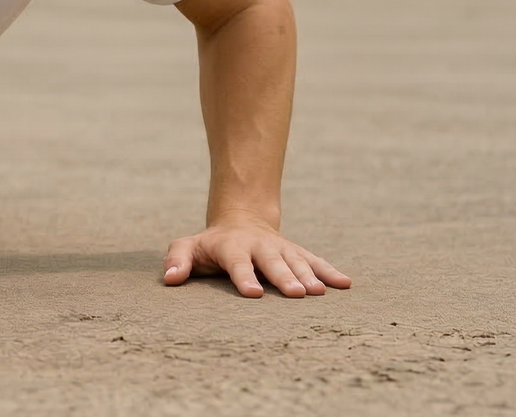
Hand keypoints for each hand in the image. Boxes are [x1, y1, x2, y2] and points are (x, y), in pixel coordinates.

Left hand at [162, 220, 350, 297]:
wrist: (241, 220)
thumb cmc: (210, 244)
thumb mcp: (188, 246)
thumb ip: (177, 259)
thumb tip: (169, 279)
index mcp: (232, 247)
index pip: (237, 263)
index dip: (245, 277)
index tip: (253, 294)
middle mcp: (259, 247)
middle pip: (272, 263)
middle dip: (284, 277)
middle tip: (296, 294)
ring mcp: (281, 249)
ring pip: (297, 261)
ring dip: (309, 276)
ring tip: (319, 292)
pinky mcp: (297, 253)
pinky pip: (315, 261)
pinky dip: (330, 271)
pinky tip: (345, 284)